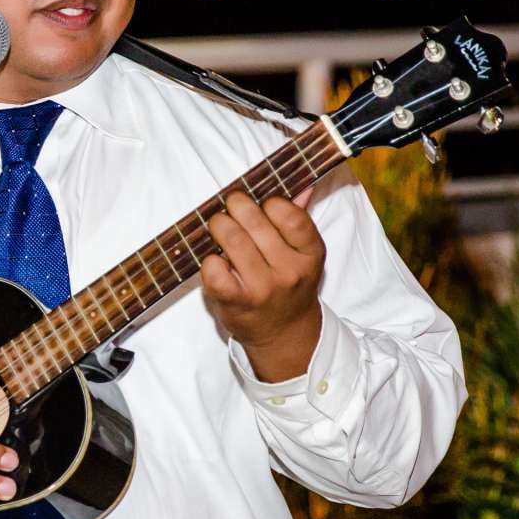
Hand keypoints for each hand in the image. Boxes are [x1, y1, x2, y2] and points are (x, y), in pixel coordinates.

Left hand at [200, 188, 325, 382]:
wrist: (283, 335)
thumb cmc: (288, 285)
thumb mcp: (302, 254)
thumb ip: (298, 219)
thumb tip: (301, 183)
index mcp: (311, 254)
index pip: (290, 215)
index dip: (270, 202)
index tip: (262, 204)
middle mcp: (290, 271)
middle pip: (254, 221)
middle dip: (236, 206)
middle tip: (230, 207)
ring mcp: (263, 288)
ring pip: (231, 239)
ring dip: (218, 226)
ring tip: (218, 227)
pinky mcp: (236, 301)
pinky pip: (213, 267)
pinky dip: (208, 259)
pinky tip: (216, 262)